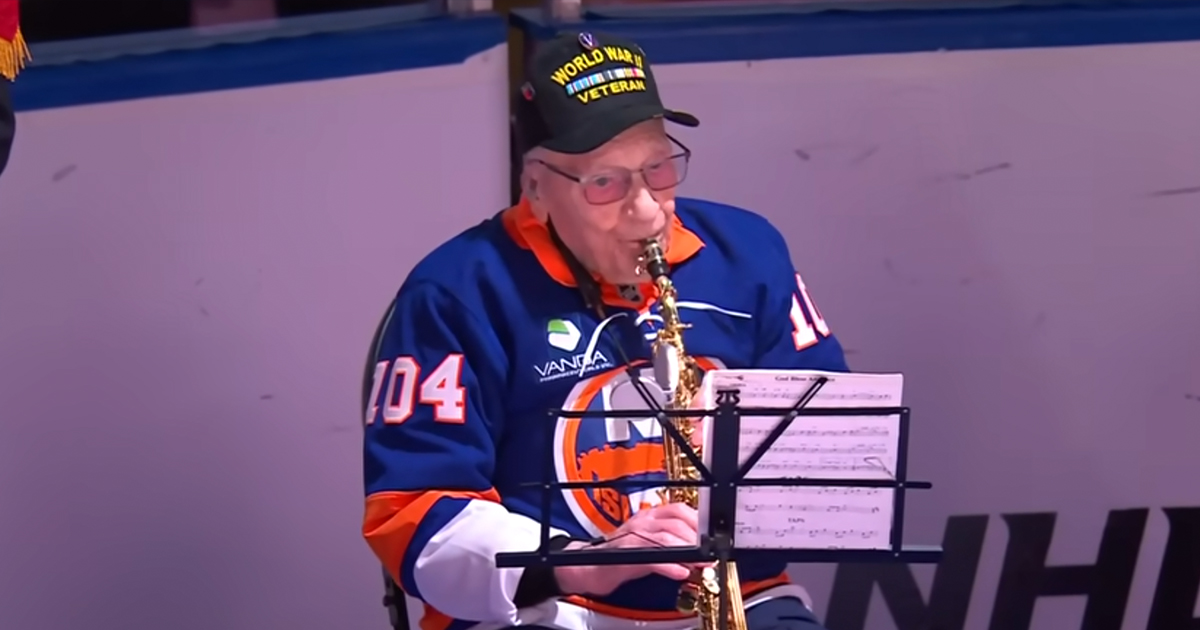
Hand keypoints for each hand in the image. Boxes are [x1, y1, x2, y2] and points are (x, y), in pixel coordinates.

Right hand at [554, 503, 702, 596]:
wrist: (588, 566)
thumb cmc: (620, 556)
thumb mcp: (650, 545)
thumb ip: (673, 544)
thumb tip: (701, 552)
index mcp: (649, 516)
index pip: (680, 509)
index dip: (700, 523)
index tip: (713, 538)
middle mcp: (642, 521)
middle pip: (676, 522)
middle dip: (698, 539)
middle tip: (710, 555)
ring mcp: (632, 536)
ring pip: (666, 538)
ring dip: (688, 552)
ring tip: (700, 564)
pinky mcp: (626, 554)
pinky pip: (652, 557)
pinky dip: (669, 565)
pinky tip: (680, 572)